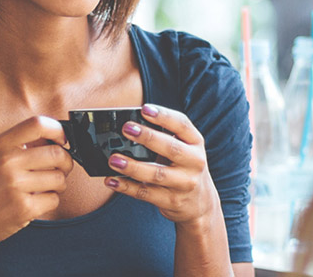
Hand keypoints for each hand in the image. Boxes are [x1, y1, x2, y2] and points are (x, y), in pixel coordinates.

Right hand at [0, 116, 73, 254]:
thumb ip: (20, 144)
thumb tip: (59, 137)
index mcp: (0, 144)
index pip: (38, 124)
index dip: (58, 130)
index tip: (64, 140)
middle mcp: (7, 162)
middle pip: (57, 154)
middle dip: (66, 163)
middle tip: (60, 169)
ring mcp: (15, 185)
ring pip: (59, 178)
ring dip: (57, 185)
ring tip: (42, 188)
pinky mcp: (23, 208)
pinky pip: (54, 199)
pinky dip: (49, 202)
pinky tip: (34, 202)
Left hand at [104, 104, 219, 224]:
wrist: (200, 203)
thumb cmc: (185, 168)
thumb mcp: (185, 149)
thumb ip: (165, 137)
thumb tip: (131, 127)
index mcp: (195, 143)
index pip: (182, 125)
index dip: (163, 116)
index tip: (144, 109)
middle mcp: (194, 162)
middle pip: (171, 148)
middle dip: (148, 137)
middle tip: (126, 129)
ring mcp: (184, 184)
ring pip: (157, 174)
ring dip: (133, 166)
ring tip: (114, 160)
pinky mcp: (172, 201)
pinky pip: (146, 193)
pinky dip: (127, 187)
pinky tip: (112, 180)